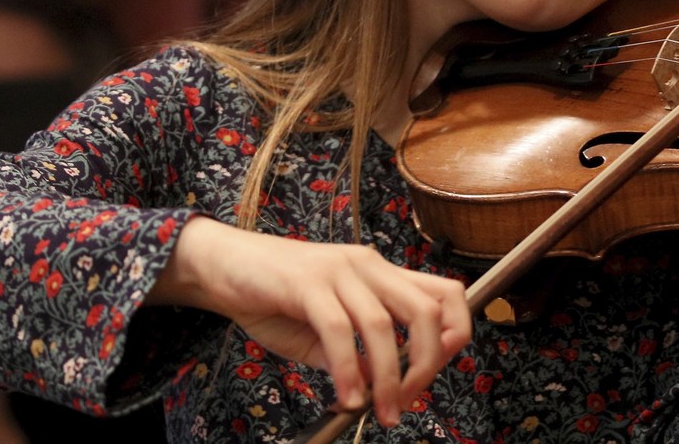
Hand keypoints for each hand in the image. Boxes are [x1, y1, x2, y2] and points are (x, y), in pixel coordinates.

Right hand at [148, 217, 471, 426]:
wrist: (223, 266)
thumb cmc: (275, 298)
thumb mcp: (325, 330)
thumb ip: (356, 353)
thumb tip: (380, 386)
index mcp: (382, 273)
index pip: (446, 293)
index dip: (455, 333)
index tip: (435, 373)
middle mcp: (369, 265)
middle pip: (426, 311)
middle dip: (427, 364)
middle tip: (406, 402)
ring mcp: (339, 270)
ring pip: (382, 325)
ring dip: (387, 377)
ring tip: (380, 412)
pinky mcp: (307, 282)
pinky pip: (338, 331)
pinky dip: (348, 370)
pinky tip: (347, 397)